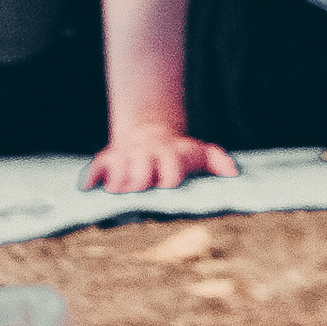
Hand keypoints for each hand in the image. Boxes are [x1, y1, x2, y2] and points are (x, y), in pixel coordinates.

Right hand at [84, 123, 238, 194]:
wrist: (149, 132)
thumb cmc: (177, 152)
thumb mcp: (199, 152)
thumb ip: (217, 161)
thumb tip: (235, 175)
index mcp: (169, 156)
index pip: (170, 171)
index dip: (169, 179)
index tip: (169, 187)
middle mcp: (146, 156)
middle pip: (140, 177)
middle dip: (140, 184)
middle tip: (141, 192)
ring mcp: (126, 158)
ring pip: (118, 176)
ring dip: (118, 186)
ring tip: (120, 192)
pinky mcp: (107, 159)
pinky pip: (96, 167)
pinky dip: (92, 178)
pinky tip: (91, 188)